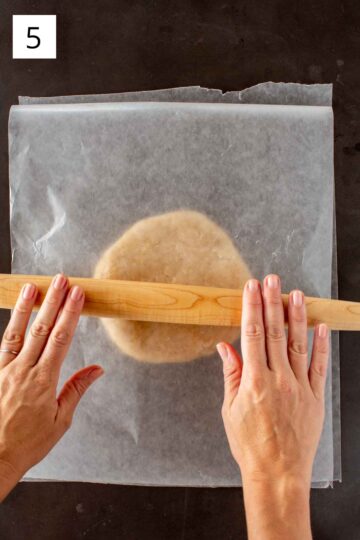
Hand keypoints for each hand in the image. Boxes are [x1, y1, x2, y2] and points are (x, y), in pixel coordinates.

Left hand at [0, 274, 103, 500]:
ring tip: (32, 286)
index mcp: (43, 381)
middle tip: (61, 280)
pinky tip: (16, 315)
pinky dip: (10, 326)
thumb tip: (97, 369)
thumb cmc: (28, 443)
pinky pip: (3, 345)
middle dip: (53, 301)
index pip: (60, 339)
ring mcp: (4, 370)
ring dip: (26, 308)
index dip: (70, 314)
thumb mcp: (61, 420)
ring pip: (16, 332)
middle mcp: (23, 371)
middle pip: (41, 329)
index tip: (78, 295)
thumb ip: (77, 389)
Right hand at [217, 274, 328, 539]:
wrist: (277, 473)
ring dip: (296, 317)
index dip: (251, 308)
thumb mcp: (230, 409)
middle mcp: (278, 379)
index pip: (251, 335)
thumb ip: (230, 374)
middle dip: (271, 303)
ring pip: (298, 344)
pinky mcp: (315, 398)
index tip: (250, 288)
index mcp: (254, 381)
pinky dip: (321, 345)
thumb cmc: (249, 444)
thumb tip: (224, 346)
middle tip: (271, 280)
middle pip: (274, 333)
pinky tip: (320, 327)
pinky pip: (319, 366)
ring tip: (295, 294)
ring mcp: (299, 387)